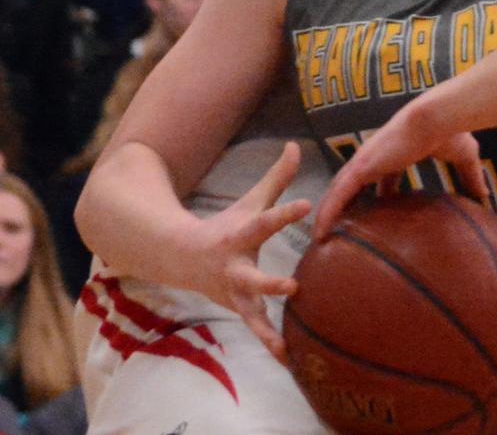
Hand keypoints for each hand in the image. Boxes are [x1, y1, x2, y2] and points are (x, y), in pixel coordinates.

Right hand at [187, 142, 312, 360]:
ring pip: (251, 313)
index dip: (285, 213)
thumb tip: (296, 144)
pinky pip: (256, 330)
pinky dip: (270, 345)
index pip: (266, 220)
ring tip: (284, 346)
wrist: (180, 259)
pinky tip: (288, 360)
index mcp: (241, 235)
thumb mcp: (250, 201)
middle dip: (271, 283)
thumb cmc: (227, 226)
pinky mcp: (239, 309)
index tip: (307, 204)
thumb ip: (277, 177)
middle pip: (253, 277)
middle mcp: (235, 268)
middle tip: (293, 287)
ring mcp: (234, 293)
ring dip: (266, 329)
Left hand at [316, 103, 486, 239]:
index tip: (377, 211)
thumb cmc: (451, 132)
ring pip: (339, 190)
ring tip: (321, 236)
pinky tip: (321, 231)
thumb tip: (485, 196)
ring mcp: (366, 161)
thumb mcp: (464, 156)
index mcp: (396, 152)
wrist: (439, 117)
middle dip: (345, 203)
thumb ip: (470, 175)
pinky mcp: (362, 167)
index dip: (378, 193)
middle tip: (340, 225)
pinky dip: (328, 212)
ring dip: (330, 211)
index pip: (381, 176)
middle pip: (353, 183)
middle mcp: (376, 156)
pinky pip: (339, 195)